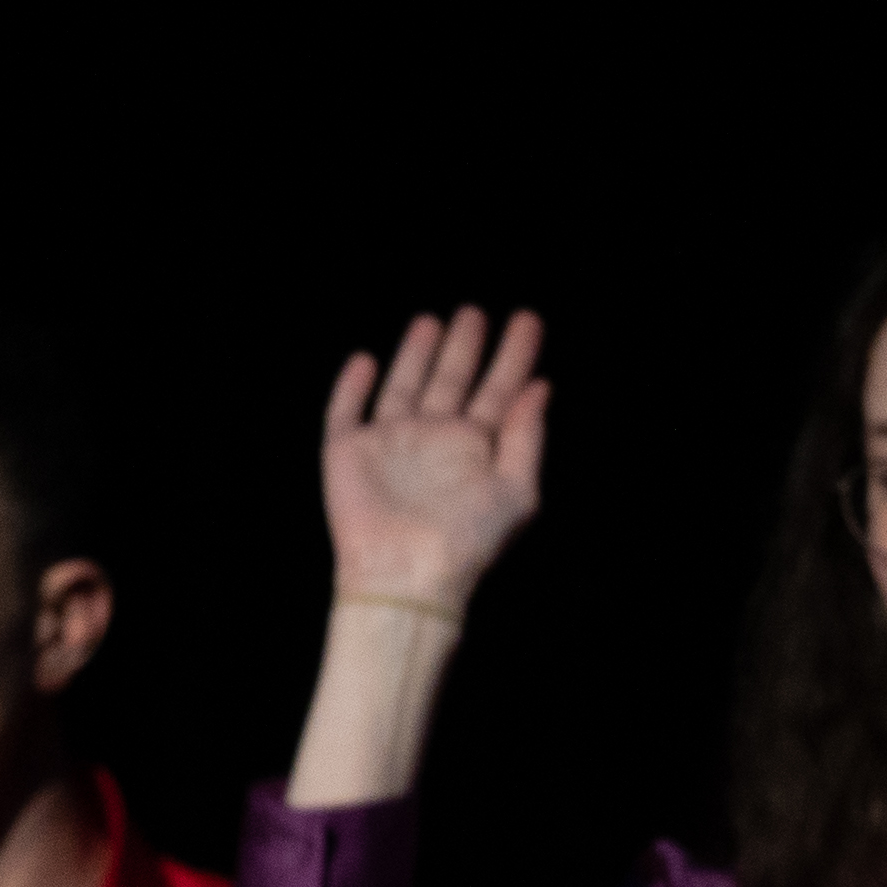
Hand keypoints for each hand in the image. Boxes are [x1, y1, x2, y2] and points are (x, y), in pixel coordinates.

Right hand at [319, 306, 548, 615]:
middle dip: (465, 347)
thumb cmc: (467, 543)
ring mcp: (391, 445)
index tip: (528, 320)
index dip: (514, 356)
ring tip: (432, 321)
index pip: (499, 391)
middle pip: (453, 381)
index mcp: (476, 449)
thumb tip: (540, 388)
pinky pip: (346, 412)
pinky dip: (351, 386)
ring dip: (417, 354)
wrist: (407, 575)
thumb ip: (527, 438)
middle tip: (476, 312)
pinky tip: (364, 361)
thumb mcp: (516, 492)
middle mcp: (435, 440)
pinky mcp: (349, 454)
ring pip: (405, 386)